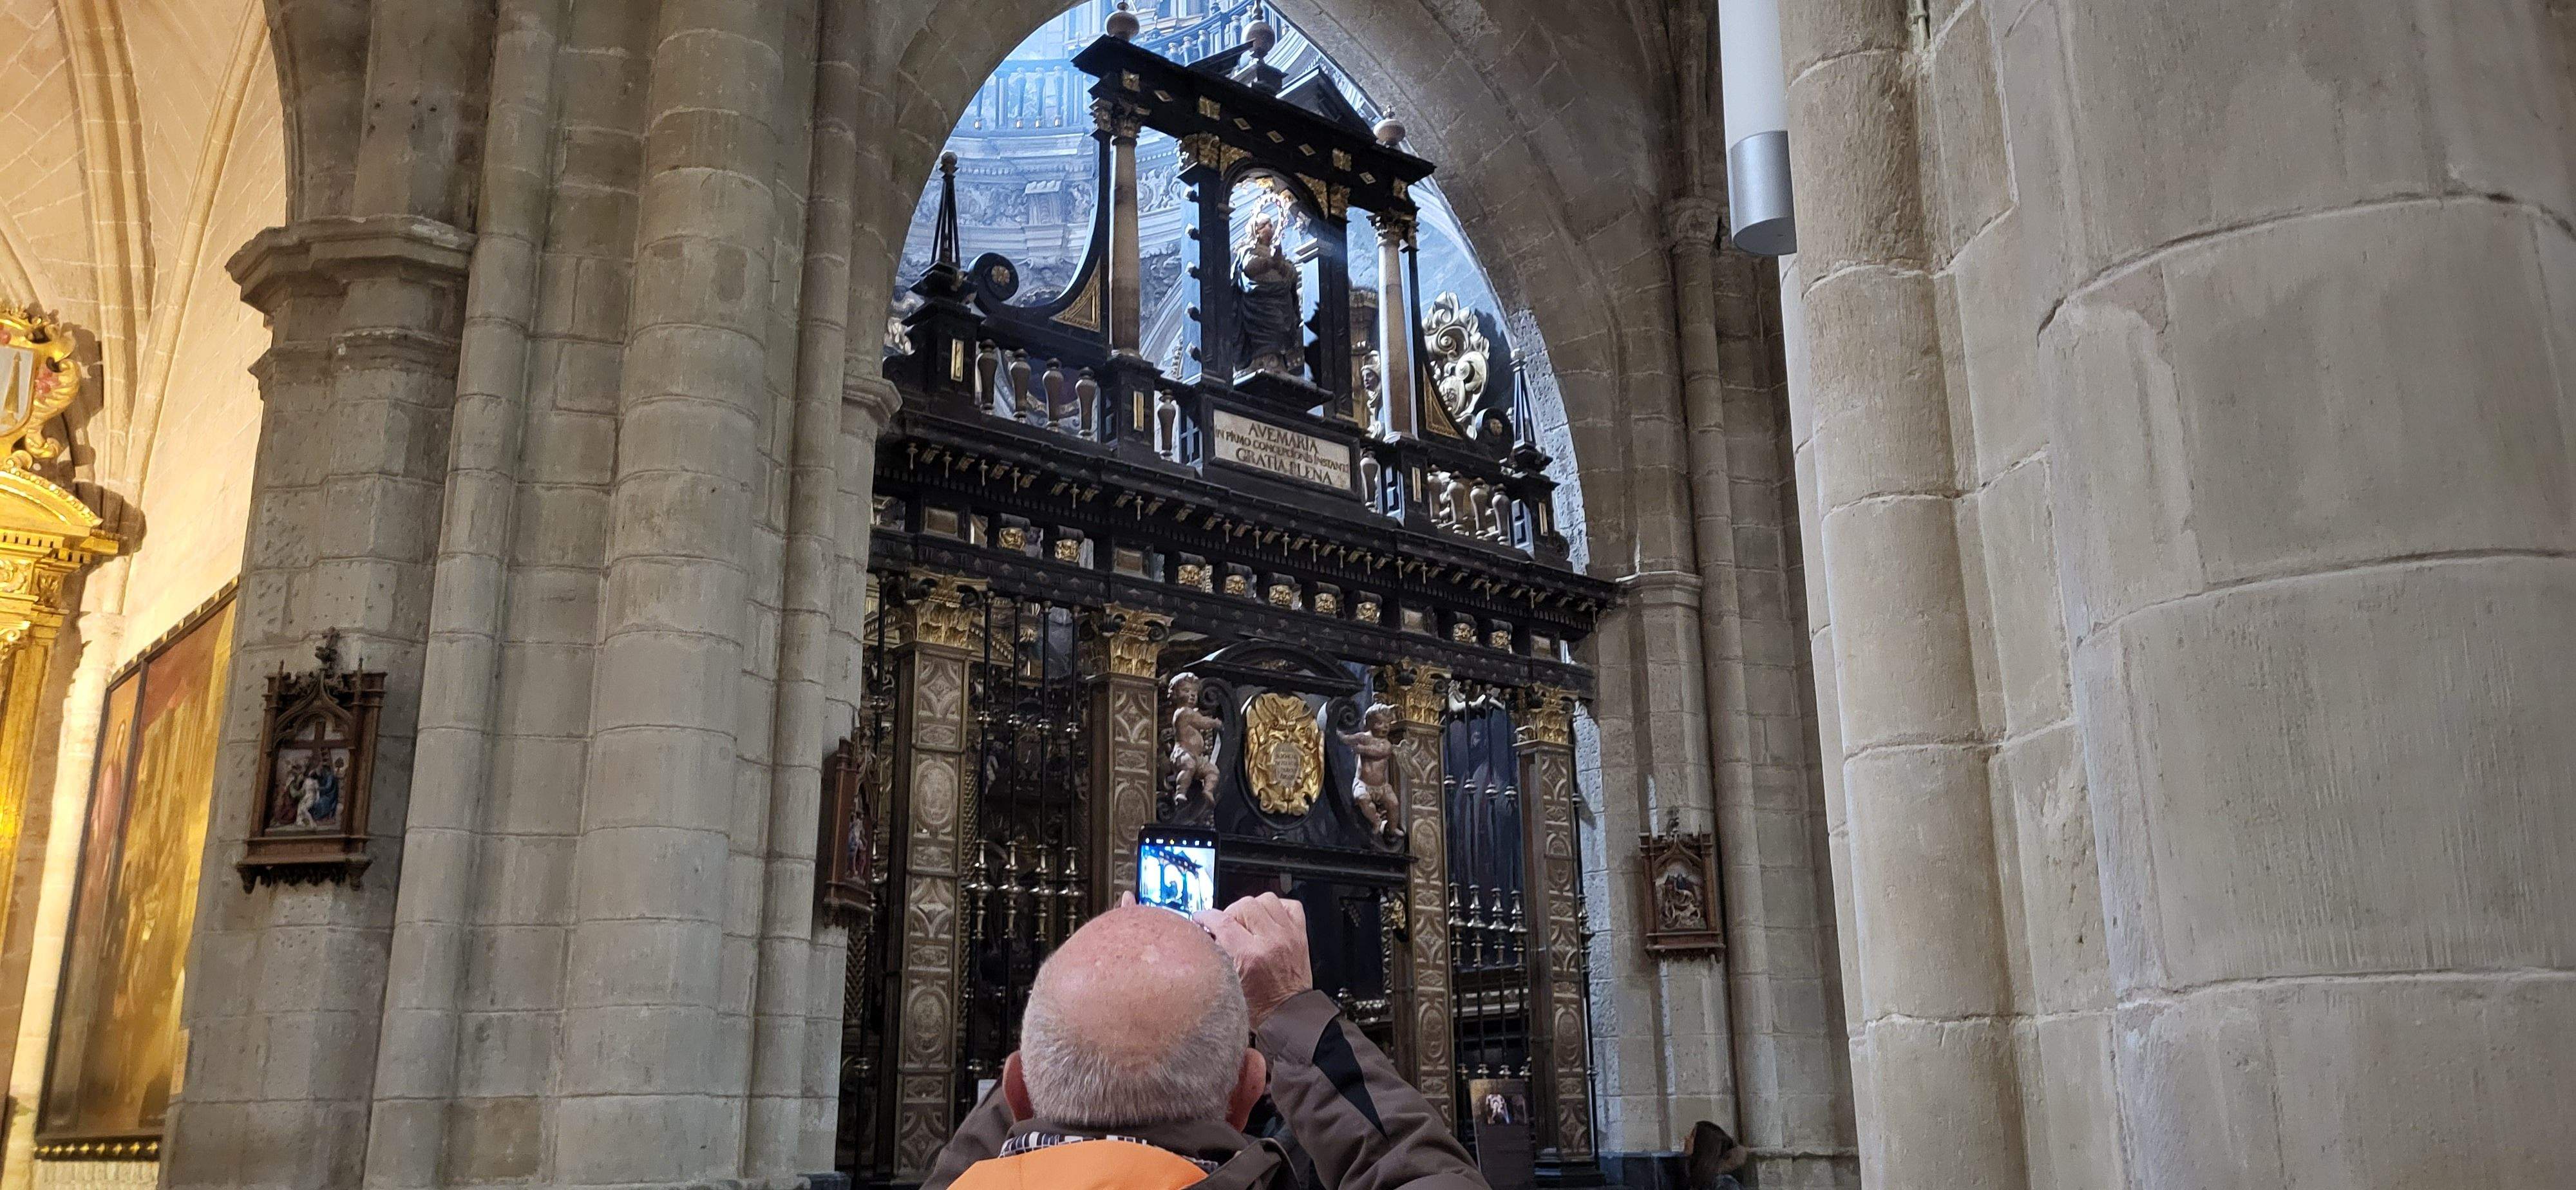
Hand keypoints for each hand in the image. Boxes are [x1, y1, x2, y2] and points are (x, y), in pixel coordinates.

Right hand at [1194, 892, 1312, 1027]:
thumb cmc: (1260, 1007)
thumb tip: (1207, 934)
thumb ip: (1217, 955)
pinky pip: (1290, 905)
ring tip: (1247, 922)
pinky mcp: (1300, 935)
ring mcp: (1288, 935)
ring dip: (1253, 908)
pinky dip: (1277, 908)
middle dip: (1230, 913)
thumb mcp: (1228, 983)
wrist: (1289, 1016)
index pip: (1222, 921)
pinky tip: (1269, 919)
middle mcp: (1271, 942)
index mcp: (1249, 957)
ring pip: (1266, 899)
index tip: (1201, 918)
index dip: (1206, 916)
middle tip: (1226, 925)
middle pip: (1244, 905)